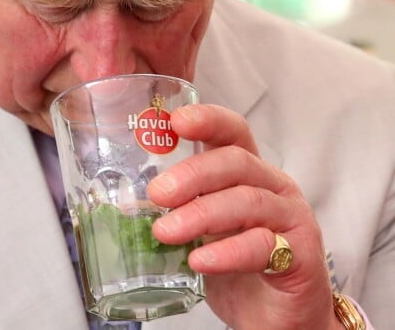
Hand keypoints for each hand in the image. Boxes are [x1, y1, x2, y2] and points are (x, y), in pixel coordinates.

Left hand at [148, 104, 341, 329]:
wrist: (277, 318)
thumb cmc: (237, 265)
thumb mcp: (204, 227)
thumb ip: (181, 207)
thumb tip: (130, 201)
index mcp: (249, 172)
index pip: (232, 132)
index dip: (208, 120)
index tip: (176, 121)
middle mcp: (273, 186)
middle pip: (236, 161)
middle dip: (193, 174)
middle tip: (157, 193)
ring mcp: (291, 218)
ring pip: (247, 200)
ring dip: (201, 214)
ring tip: (165, 231)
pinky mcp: (301, 256)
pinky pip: (263, 246)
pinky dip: (227, 251)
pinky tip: (199, 260)